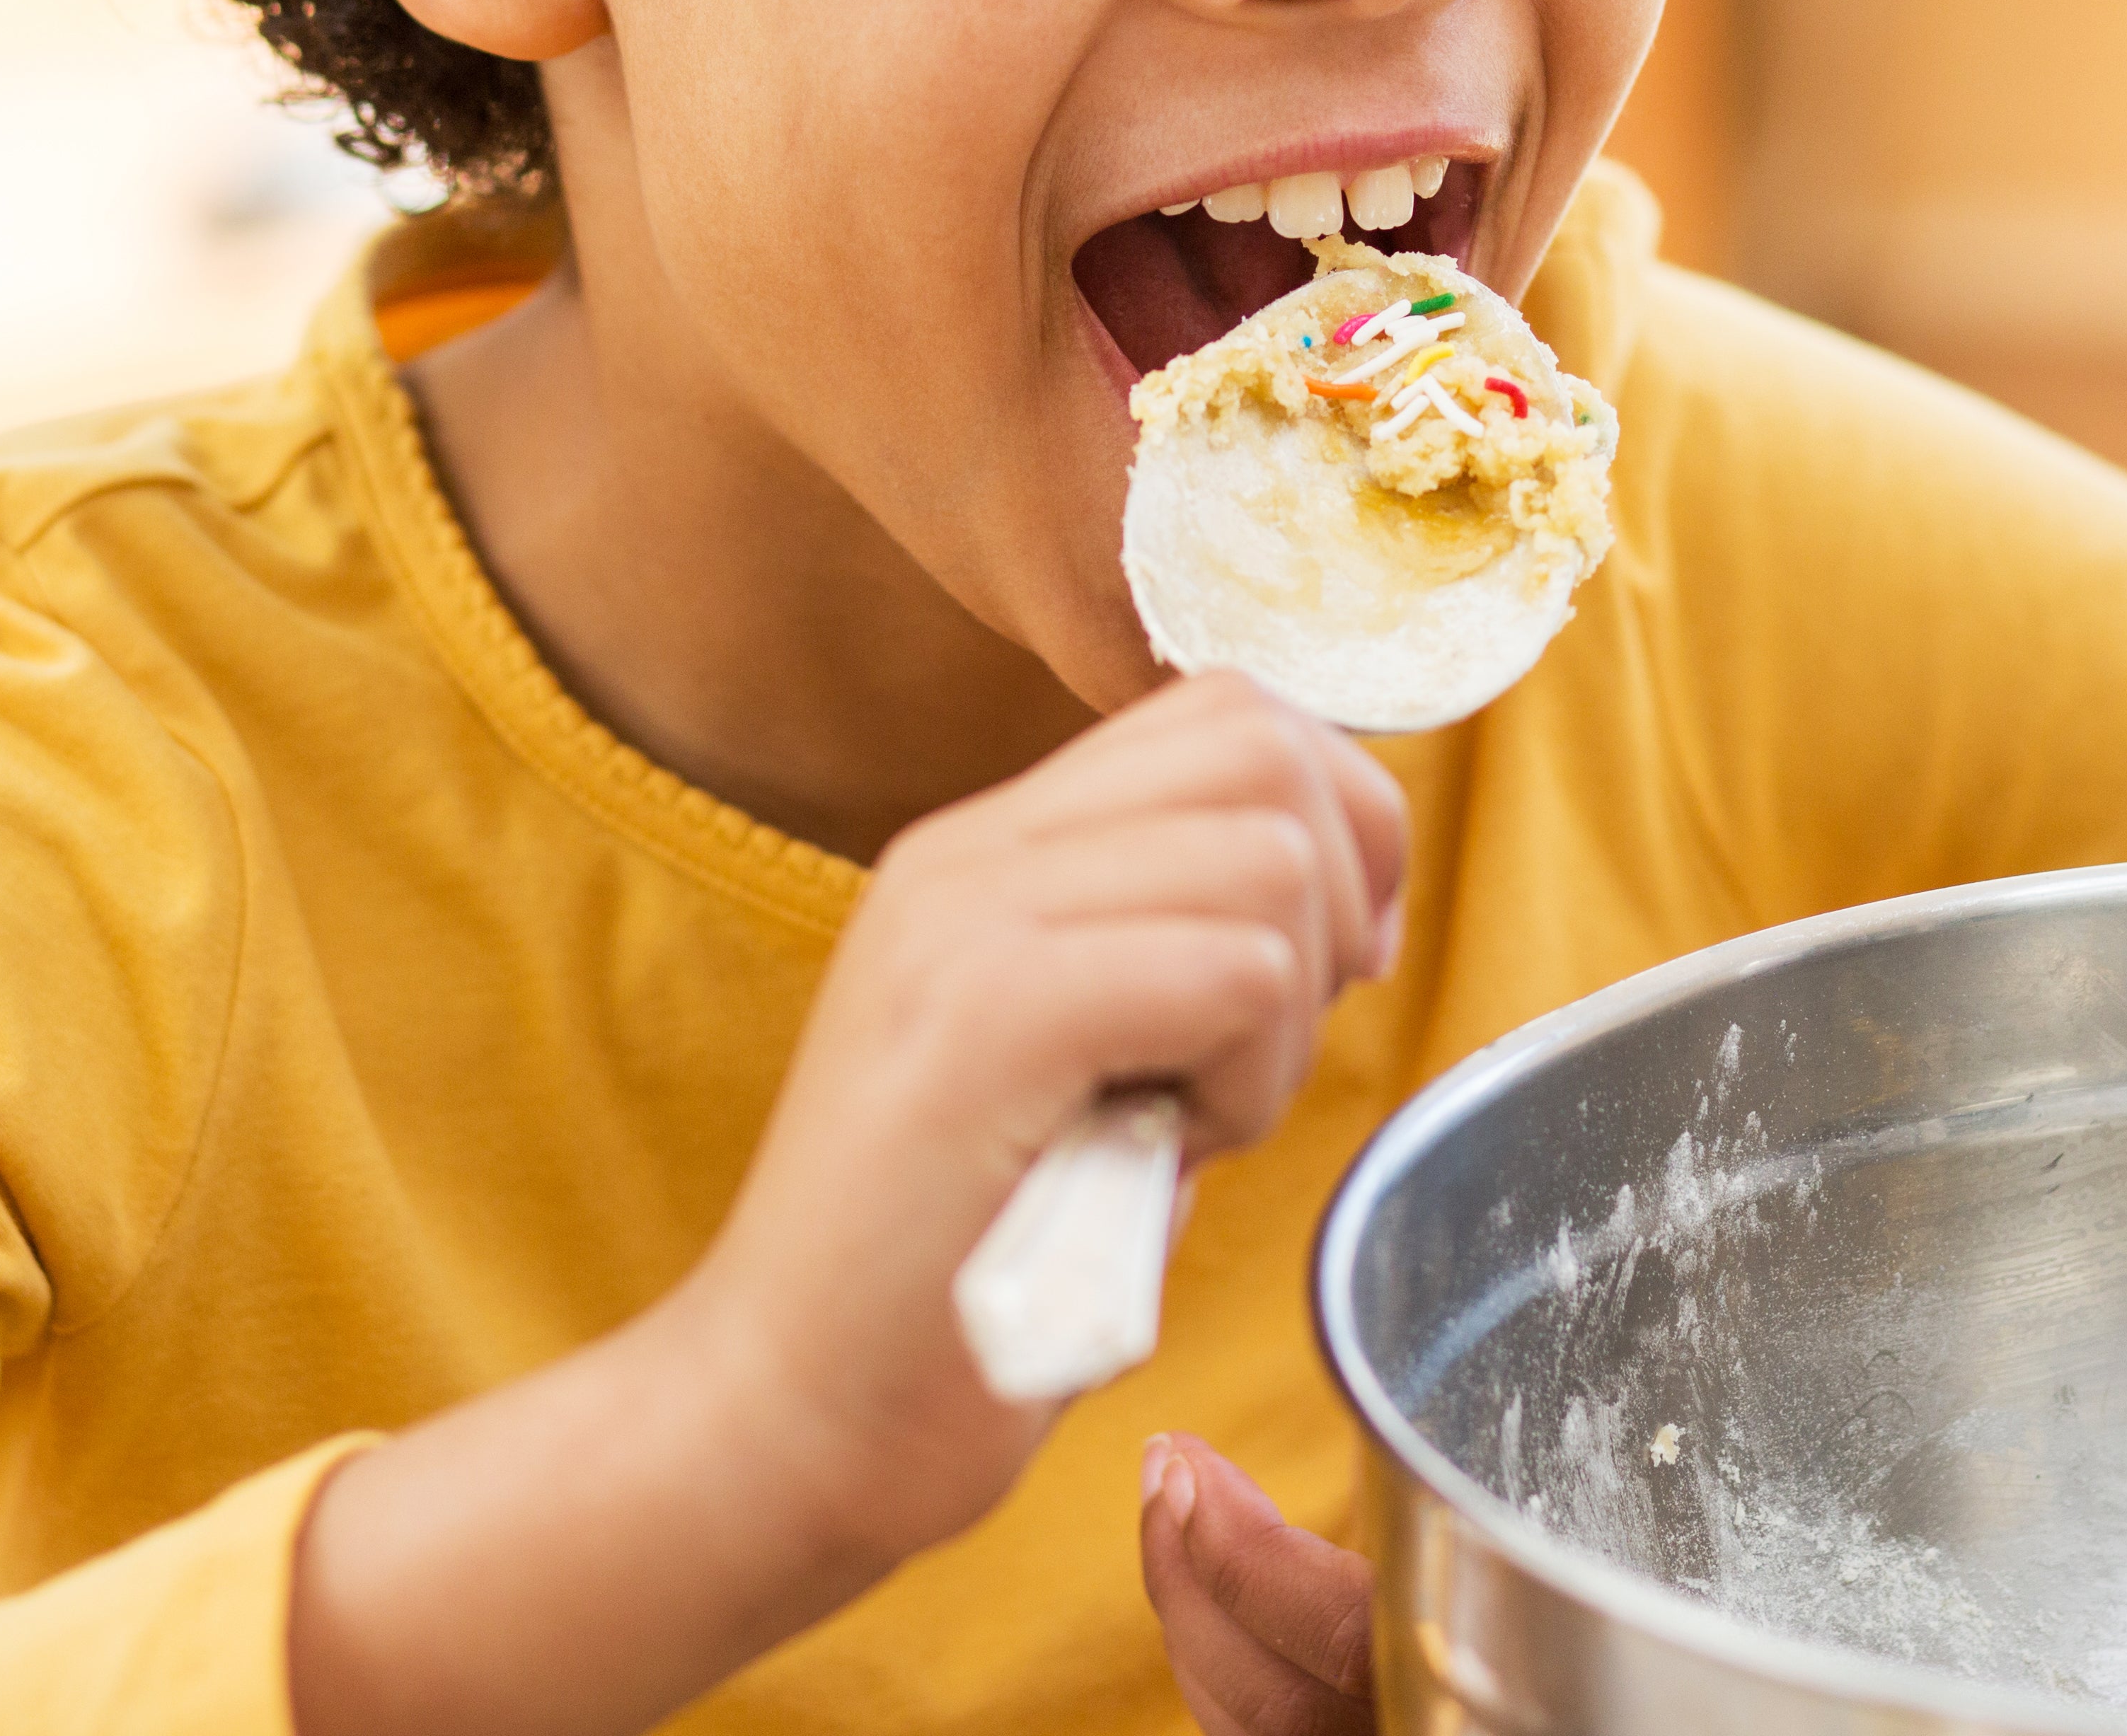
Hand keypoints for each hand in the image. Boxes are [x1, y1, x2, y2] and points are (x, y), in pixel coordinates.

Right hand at [291, 674, 1402, 1735]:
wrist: (783, 1415)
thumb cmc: (961, 1276)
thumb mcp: (1082, 1068)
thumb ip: (1170, 956)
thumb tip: (1344, 906)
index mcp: (991, 849)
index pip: (1224, 710)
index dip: (1335, 820)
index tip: (1323, 970)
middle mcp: (972, 851)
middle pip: (1261, 744)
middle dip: (1338, 893)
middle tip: (1266, 1045)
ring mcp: (967, 921)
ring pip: (1265, 855)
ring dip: (1287, 1011)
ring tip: (1199, 1118)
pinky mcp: (984, 1019)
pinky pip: (1231, 968)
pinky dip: (1255, 1073)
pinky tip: (1175, 1154)